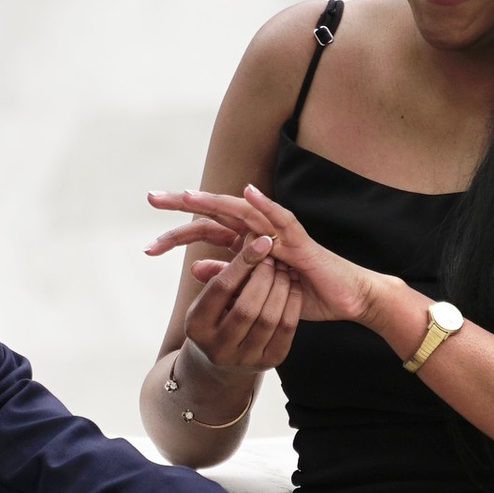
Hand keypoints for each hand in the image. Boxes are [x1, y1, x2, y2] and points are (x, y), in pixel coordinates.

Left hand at [147, 183, 403, 342]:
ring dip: (215, 200)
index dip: (177, 235)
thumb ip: (228, 278)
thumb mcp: (256, 292)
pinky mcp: (300, 241)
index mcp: (247, 244)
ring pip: (242, 210)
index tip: (148, 246)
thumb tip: (195, 269)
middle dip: (183, 205)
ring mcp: (279, 233)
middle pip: (216, 212)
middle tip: (150, 199)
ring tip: (187, 195)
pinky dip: (265, 205)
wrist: (345, 299)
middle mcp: (259, 232)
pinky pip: (282, 219)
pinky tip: (247, 193)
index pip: (206, 232)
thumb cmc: (303, 294)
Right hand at [171, 224, 300, 372]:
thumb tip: (238, 237)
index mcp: (196, 327)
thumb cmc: (216, 319)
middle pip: (246, 307)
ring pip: (269, 318)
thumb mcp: (209, 298)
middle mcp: (218, 349)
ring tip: (284, 267)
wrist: (223, 362)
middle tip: (274, 254)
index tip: (260, 241)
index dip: (243, 262)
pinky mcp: (270, 362)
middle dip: (264, 275)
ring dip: (281, 286)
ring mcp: (245, 359)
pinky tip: (294, 285)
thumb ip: (220, 270)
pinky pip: (286, 328)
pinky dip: (293, 302)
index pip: (221, 289)